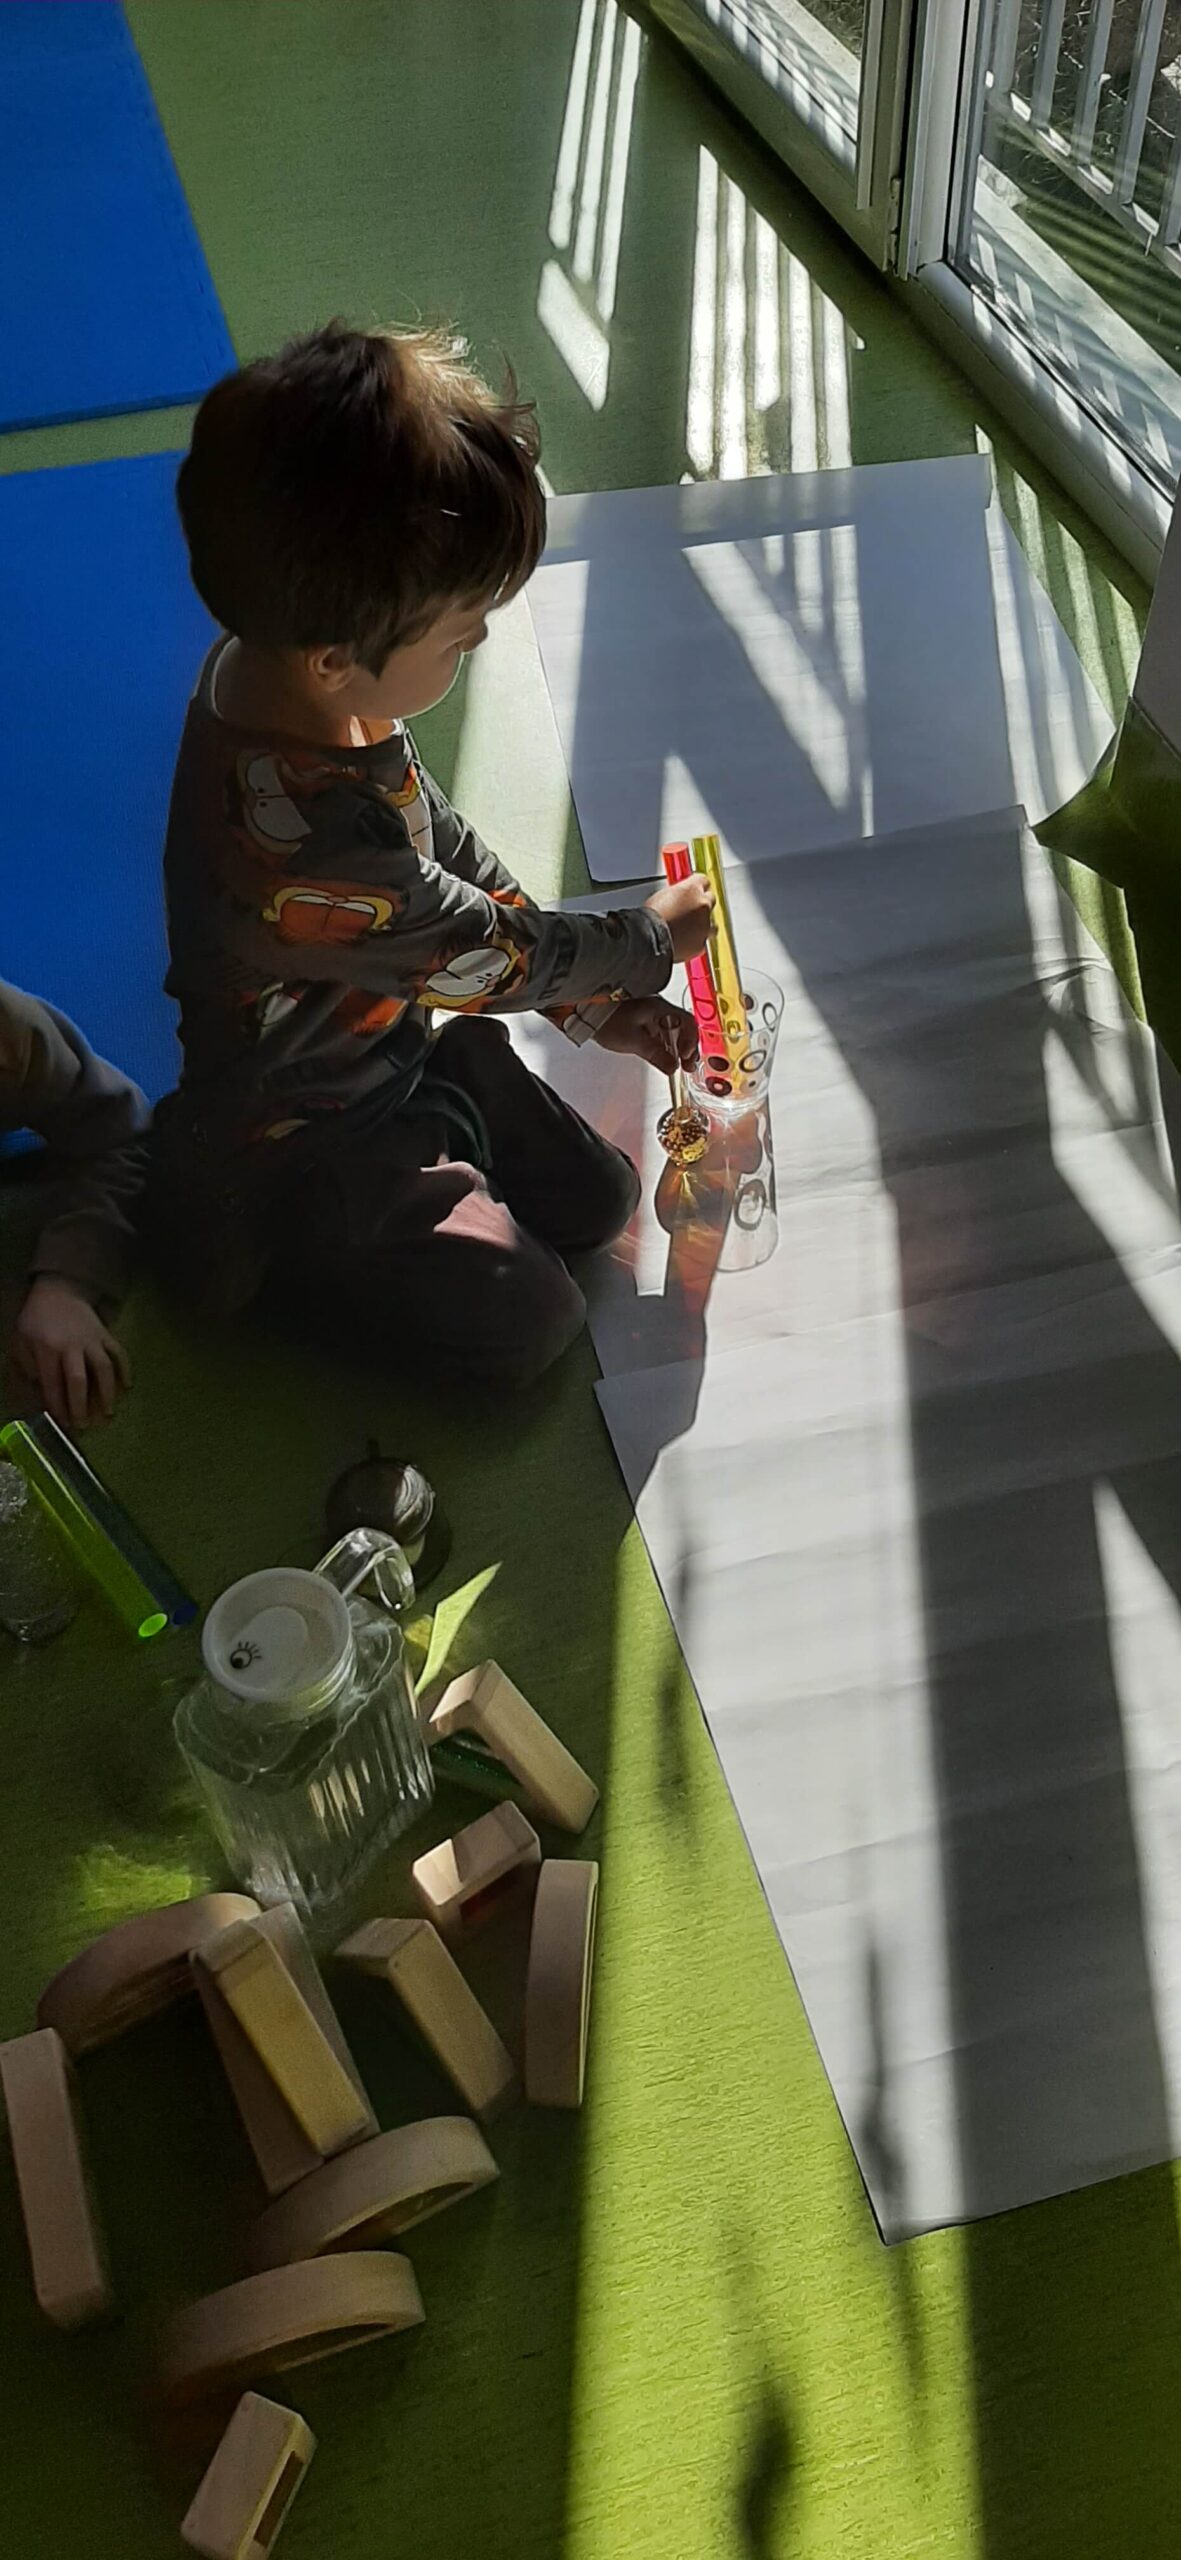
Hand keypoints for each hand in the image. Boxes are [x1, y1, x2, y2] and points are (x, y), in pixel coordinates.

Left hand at [13, 1277, 131, 1429]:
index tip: (63, 1422)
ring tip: (108, 1413)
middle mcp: (71, 1345)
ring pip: (103, 1368)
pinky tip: (126, 1388)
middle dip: (82, 1405)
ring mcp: (92, 1340)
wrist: (60, 1292)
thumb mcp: (21, 1341)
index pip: (53, 1383)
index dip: (58, 1405)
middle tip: (85, 1425)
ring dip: (107, 1393)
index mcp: (47, 1348)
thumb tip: (43, 1391)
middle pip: (79, 1379)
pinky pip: (119, 1354)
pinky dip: (125, 1371)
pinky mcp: (106, 1335)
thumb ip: (29, 1366)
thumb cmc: (37, 1320)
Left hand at [594, 998, 698, 1071]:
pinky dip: (665, 1046)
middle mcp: (658, 1009)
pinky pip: (660, 1033)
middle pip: (683, 1028)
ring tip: (675, 1064)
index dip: (691, 1040)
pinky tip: (662, 1056)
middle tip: (686, 1065)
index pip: (687, 1022)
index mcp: (659, 1009)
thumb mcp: (633, 1040)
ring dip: (676, 1048)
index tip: (685, 1056)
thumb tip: (672, 1067)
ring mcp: (650, 1014)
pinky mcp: (642, 1020)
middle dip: (687, 1048)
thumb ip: (655, 1054)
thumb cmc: (607, 1019)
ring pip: (672, 1032)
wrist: (587, 1011)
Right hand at [646, 875, 713, 961]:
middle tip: (690, 909)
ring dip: (703, 924)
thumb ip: (677, 894)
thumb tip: (679, 897)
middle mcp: (702, 905)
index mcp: (692, 889)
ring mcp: (704, 925)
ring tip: (690, 928)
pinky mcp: (700, 943)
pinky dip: (696, 941)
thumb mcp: (662, 895)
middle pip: (710, 900)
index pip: (703, 881)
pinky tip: (686, 941)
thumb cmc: (650, 918)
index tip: (696, 888)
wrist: (648, 940)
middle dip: (702, 904)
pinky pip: (703, 940)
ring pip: (712, 923)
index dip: (698, 886)